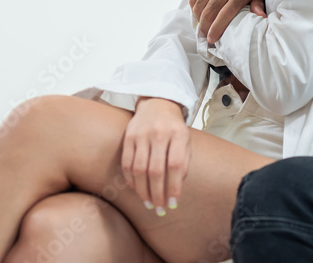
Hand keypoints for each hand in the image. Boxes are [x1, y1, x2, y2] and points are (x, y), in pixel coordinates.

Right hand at [120, 97, 189, 214]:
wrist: (157, 103)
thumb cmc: (174, 128)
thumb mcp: (186, 141)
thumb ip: (183, 163)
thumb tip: (174, 191)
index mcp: (178, 134)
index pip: (176, 165)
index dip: (173, 187)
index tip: (172, 203)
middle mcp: (159, 133)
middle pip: (156, 170)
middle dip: (157, 193)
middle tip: (158, 209)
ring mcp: (142, 134)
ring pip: (139, 169)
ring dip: (142, 190)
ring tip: (148, 202)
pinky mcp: (128, 136)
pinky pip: (127, 163)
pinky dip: (131, 179)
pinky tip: (136, 188)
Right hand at [190, 0, 265, 42]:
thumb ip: (258, 2)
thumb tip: (261, 17)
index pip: (225, 14)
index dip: (216, 29)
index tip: (212, 39)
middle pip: (210, 12)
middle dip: (205, 27)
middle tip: (204, 35)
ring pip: (199, 5)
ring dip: (198, 19)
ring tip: (200, 26)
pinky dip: (193, 7)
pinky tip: (197, 13)